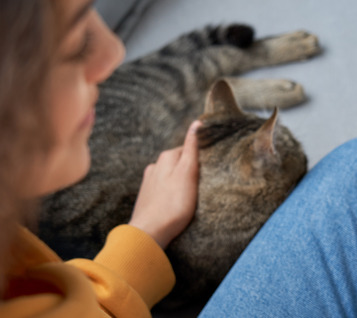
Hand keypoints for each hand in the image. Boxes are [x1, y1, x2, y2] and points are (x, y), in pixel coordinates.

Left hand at [129, 121, 201, 248]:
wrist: (149, 232)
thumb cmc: (173, 204)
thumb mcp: (187, 173)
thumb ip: (191, 148)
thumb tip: (196, 123)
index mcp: (165, 158)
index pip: (187, 149)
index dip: (200, 158)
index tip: (209, 168)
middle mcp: (154, 166)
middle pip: (178, 162)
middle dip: (189, 169)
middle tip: (202, 183)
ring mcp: (149, 182)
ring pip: (170, 177)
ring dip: (179, 182)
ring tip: (190, 196)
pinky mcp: (147, 198)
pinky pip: (163, 190)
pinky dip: (171, 193)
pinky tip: (175, 204)